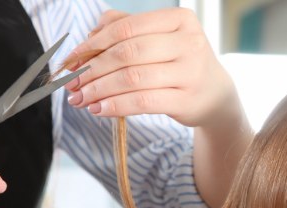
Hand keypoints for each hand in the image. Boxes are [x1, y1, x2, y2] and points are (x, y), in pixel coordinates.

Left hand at [65, 7, 252, 207]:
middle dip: (92, 69)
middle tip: (72, 82)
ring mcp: (190, 73)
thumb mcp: (160, 38)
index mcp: (179, 20)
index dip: (93, 44)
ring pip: (132, 79)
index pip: (125, 28)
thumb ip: (126, 28)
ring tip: (80, 98)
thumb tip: (87, 38)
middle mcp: (188, 43)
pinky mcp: (186, 100)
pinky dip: (116, 105)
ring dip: (100, 90)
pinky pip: (142, 102)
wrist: (215, 94)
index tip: (71, 60)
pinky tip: (99, 109)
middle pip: (127, 53)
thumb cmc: (179, 63)